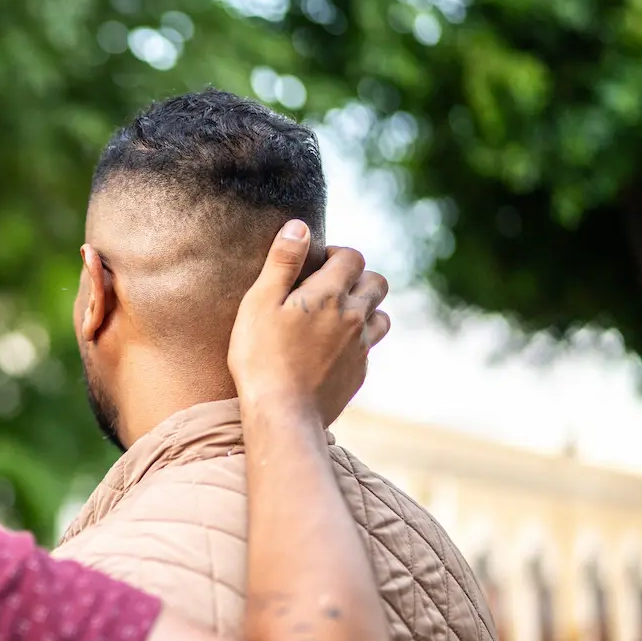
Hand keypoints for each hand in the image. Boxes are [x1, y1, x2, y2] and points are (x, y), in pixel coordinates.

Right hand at [228, 222, 389, 423]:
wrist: (283, 414)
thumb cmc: (261, 357)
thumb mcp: (260, 303)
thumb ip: (283, 262)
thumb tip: (300, 226)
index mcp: (330, 294)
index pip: (352, 257)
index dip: (336, 254)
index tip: (316, 264)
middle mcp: (354, 317)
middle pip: (376, 282)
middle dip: (357, 277)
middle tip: (328, 287)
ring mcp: (361, 347)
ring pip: (381, 314)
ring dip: (365, 308)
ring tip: (336, 315)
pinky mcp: (360, 372)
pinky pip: (369, 346)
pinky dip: (357, 339)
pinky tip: (331, 348)